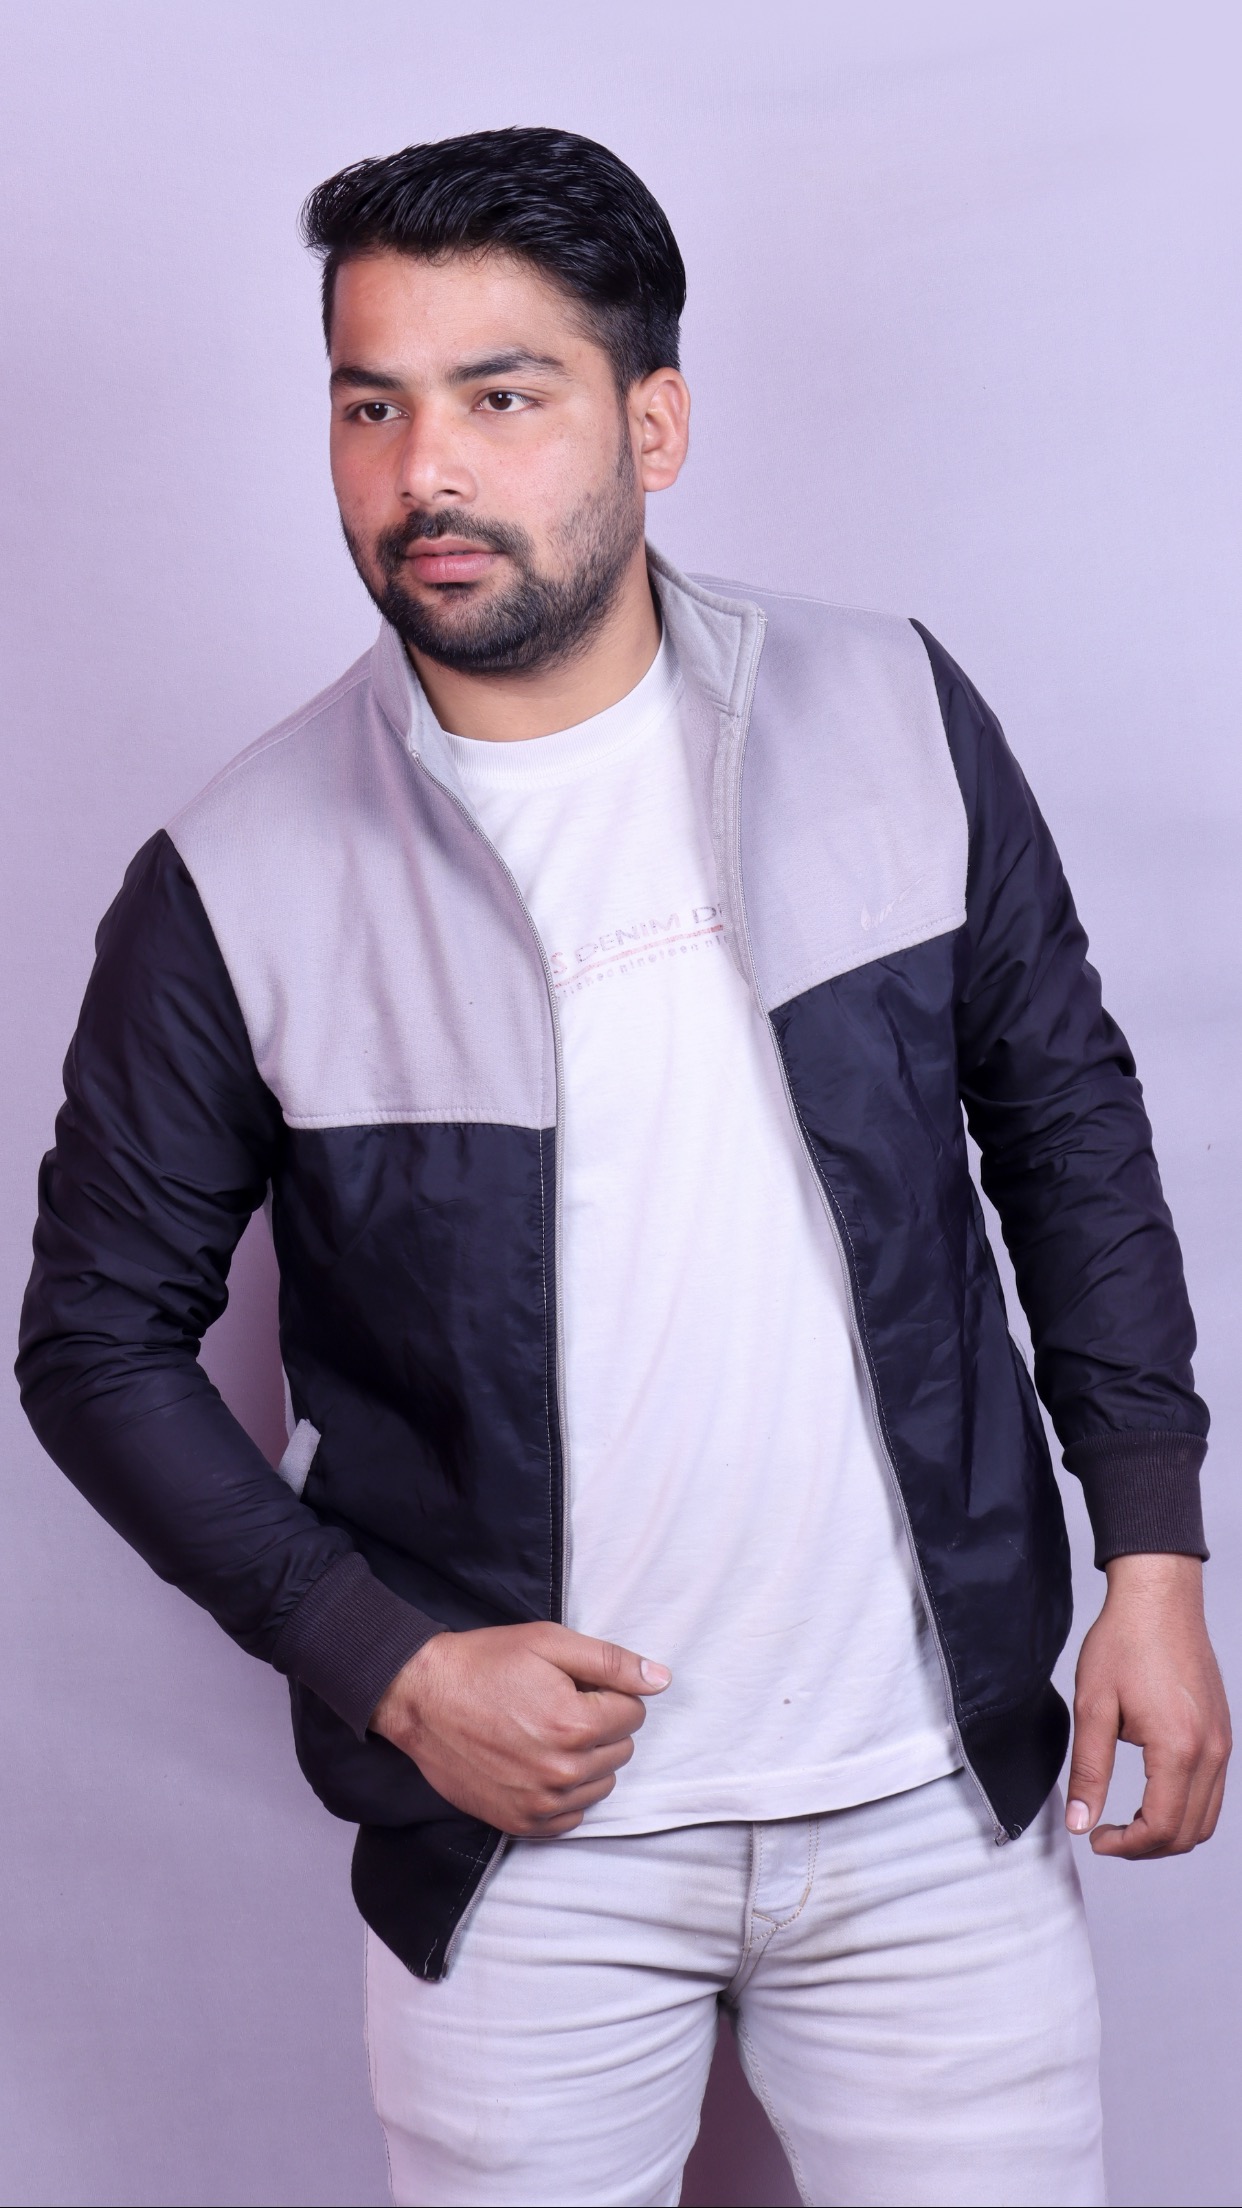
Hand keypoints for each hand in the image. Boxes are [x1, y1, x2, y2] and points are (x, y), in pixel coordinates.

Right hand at [369, 1622, 671, 1835]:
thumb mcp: (549, 1642)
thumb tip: (661, 1680)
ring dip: (586, 1759)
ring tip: (545, 1733)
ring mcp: (541, 1803)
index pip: (634, 1712)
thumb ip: (612, 1662)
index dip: (608, 1693)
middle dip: (600, 1724)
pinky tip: (537, 1763)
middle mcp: (563, 1772)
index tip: (574, 1685)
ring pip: (602, 1783)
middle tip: (556, 1705)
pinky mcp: (521, 1823)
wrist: (420, 1699)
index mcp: (575, 1724)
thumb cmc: (484, 1664)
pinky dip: (566, 1791)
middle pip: (621, 1748)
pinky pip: (574, 1814)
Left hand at [1066, 1553, 1229, 1856]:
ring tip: (1127, 1820)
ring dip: (1168, 1831)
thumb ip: (1088, 1770)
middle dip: (1146, 1847)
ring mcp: (1222, 1742)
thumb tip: (1080, 1821)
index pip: (1160, 1828)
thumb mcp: (1092, 1707)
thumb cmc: (1125, 1642)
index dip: (1126, 1846)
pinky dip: (1185, 1808)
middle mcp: (1210, 1751)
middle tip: (1107, 1834)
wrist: (1159, 1598)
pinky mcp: (1222, 1733)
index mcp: (1177, 1748)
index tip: (1096, 1837)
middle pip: (1189, 1833)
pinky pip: (1213, 1791)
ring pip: (1206, 1817)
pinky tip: (1151, 1794)